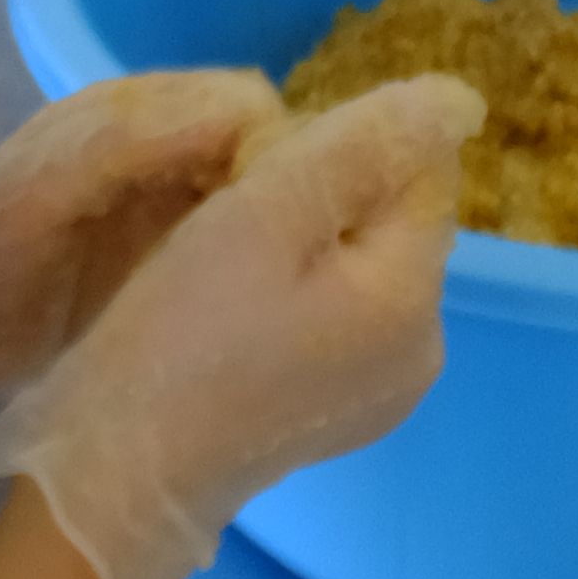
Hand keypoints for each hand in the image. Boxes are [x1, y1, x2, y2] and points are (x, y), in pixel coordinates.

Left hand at [0, 70, 286, 426]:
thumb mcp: (44, 199)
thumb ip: (134, 145)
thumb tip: (249, 119)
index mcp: (123, 115)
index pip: (244, 106)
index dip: (277, 157)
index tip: (289, 231)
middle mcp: (145, 135)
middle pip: (254, 137)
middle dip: (284, 185)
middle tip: (293, 264)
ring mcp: (146, 184)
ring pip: (243, 178)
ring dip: (265, 216)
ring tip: (278, 279)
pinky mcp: (145, 234)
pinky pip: (218, 218)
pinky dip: (241, 243)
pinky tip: (240, 291)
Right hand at [0, 75, 483, 578]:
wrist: (115, 476)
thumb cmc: (183, 335)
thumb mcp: (267, 214)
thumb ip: (363, 146)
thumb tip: (462, 102)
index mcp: (416, 300)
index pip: (419, 168)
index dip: (340, 142)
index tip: (257, 170)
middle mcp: (420, 349)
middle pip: (389, 215)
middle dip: (320, 190)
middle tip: (226, 211)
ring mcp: (379, 390)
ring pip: (355, 260)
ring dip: (299, 235)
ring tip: (218, 258)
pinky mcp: (334, 411)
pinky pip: (331, 311)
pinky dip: (288, 287)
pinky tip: (228, 305)